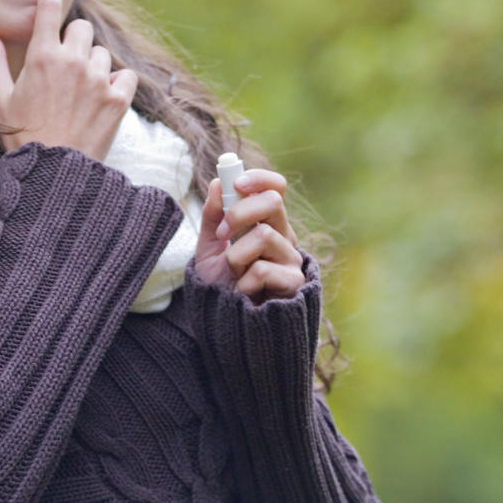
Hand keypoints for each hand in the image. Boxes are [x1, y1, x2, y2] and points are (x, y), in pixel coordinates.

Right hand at [0, 0, 137, 161]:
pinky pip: (126, 75)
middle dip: (75, 41)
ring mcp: (99, 80)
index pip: (49, 11)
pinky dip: (118, 83)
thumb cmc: (22, 136)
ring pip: (102, 54)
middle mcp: (73, 62)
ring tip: (81, 93)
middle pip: (82, 29)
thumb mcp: (0, 100)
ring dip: (94, 66)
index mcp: (42, 57)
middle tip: (66, 66)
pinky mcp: (119, 99)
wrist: (54, 174)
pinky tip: (103, 98)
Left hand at [193, 168, 303, 300]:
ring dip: (236, 255)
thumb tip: (217, 183)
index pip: (275, 188)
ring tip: (234, 273)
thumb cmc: (220, 285)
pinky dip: (244, 281)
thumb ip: (213, 217)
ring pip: (264, 236)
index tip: (237, 183)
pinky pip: (263, 269)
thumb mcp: (208, 248)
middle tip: (222, 234)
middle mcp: (283, 235)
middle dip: (239, 212)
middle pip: (273, 201)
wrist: (224, 323)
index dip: (259, 179)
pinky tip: (244, 291)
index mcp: (265, 222)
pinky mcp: (294, 282)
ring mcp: (291, 258)